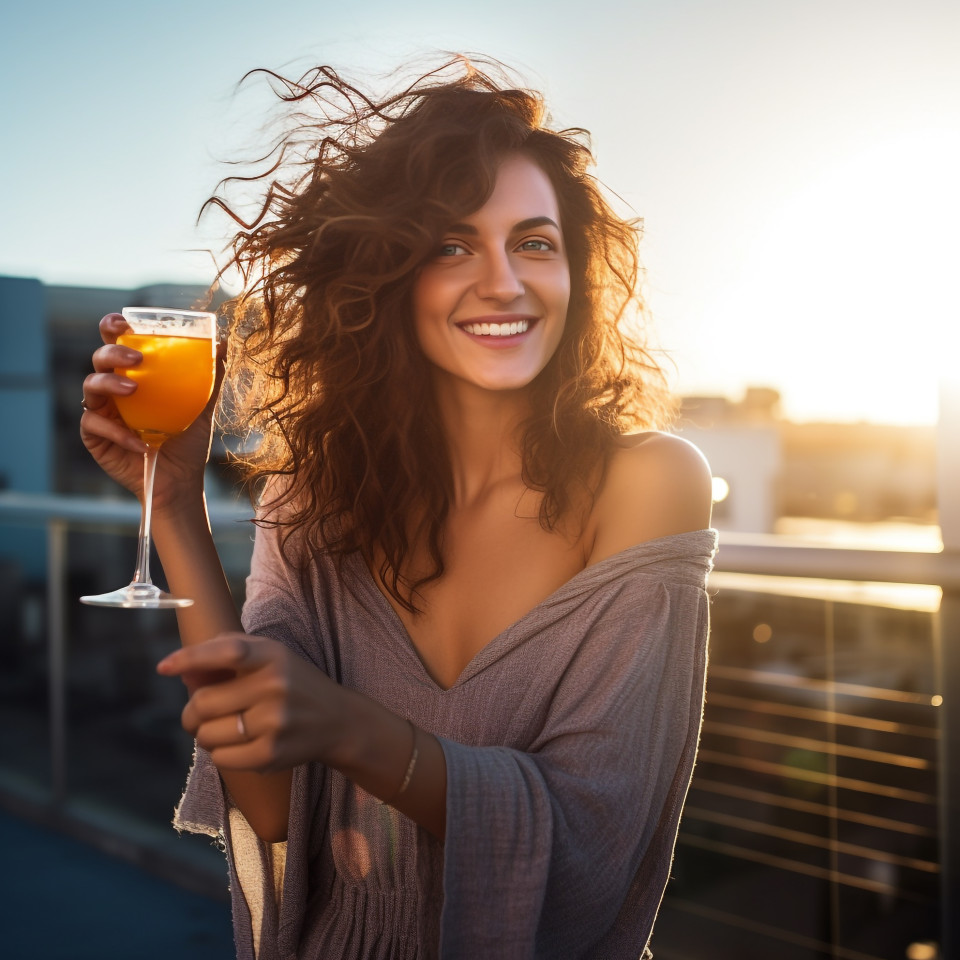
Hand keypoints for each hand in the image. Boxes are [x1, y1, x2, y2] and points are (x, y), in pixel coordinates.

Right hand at [80, 313, 224, 510]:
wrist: (179, 481)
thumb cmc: (188, 443)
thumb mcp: (202, 408)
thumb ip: (210, 378)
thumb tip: (225, 343)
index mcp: (134, 376)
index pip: (116, 343)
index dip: (112, 328)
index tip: (124, 324)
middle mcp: (113, 390)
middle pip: (99, 359)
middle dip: (112, 353)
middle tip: (136, 359)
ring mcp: (101, 412)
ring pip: (90, 385)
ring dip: (109, 383)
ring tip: (133, 390)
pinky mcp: (94, 436)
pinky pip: (94, 424)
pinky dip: (117, 431)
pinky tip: (139, 443)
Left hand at [157, 633, 343, 772]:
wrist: (337, 720)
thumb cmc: (293, 683)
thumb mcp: (269, 657)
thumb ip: (226, 653)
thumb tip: (181, 671)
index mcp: (273, 656)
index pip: (227, 651)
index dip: (191, 657)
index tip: (164, 666)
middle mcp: (275, 686)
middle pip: (203, 702)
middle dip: (192, 711)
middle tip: (202, 713)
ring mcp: (274, 722)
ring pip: (207, 734)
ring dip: (206, 734)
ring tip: (227, 729)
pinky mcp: (271, 753)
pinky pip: (220, 759)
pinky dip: (221, 754)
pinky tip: (240, 745)